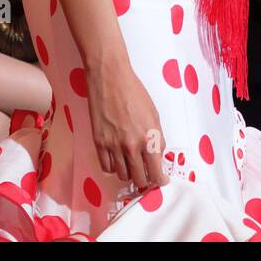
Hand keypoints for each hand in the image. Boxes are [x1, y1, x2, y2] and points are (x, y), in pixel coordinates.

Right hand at [86, 58, 166, 190]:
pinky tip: (117, 159)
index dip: (160, 180)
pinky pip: (106, 167)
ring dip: (128, 173)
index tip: (160, 180)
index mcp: (150, 139)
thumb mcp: (154, 115)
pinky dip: (113, 167)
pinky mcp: (99, 143)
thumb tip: (158, 156)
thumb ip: (157, 138)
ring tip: (130, 164)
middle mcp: (132, 146)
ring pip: (122, 175)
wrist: (110, 79)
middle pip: (139, 179)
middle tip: (145, 174)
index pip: (157, 172)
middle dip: (145, 180)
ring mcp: (114, 146)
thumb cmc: (135, 93)